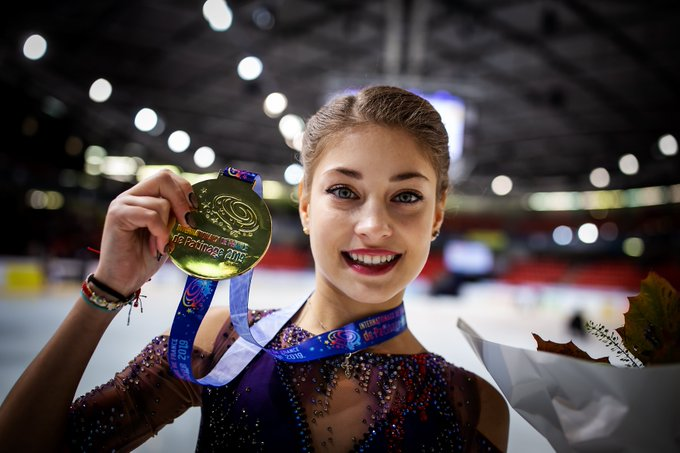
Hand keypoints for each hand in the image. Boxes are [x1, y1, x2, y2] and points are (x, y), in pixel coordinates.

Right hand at [93, 169, 196, 295]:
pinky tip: (158, 247)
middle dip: (182, 201)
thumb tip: (199, 209)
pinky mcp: (117, 215)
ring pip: (161, 202)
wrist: (122, 281)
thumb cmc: (144, 259)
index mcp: (143, 197)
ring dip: (168, 227)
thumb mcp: (167, 234)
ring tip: (162, 245)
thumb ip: (175, 217)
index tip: (194, 211)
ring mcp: (122, 203)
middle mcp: (131, 196)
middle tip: (188, 223)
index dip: (185, 190)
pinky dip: (160, 232)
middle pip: (164, 177)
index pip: (168, 176)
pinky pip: (151, 215)